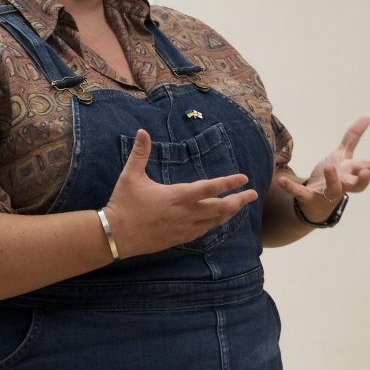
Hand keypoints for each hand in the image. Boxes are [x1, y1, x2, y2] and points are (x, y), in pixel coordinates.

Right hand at [103, 129, 257, 257]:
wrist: (115, 235)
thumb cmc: (123, 204)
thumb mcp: (130, 175)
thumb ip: (140, 153)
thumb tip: (142, 131)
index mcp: (178, 196)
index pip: (210, 188)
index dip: (229, 183)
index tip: (244, 179)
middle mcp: (186, 213)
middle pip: (221, 208)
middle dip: (239, 201)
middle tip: (253, 195)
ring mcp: (184, 228)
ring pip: (215, 222)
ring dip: (230, 213)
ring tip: (240, 206)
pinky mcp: (179, 239)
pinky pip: (203, 231)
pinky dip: (215, 224)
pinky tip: (218, 221)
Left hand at [278, 116, 369, 222]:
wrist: (316, 202)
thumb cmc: (335, 176)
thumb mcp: (343, 156)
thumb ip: (353, 137)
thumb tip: (367, 117)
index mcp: (351, 173)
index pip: (368, 169)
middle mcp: (343, 184)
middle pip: (357, 185)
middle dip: (363, 179)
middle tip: (366, 173)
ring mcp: (327, 192)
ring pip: (333, 188)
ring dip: (333, 179)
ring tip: (329, 167)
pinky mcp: (309, 198)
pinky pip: (301, 193)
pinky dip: (291, 187)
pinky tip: (281, 180)